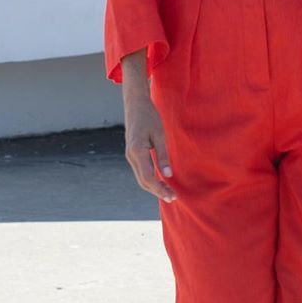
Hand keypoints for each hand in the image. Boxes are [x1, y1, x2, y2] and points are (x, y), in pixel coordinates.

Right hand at [120, 55, 176, 202]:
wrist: (135, 104)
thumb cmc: (149, 117)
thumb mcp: (160, 134)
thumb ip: (163, 155)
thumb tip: (167, 175)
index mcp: (137, 151)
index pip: (149, 177)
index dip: (160, 189)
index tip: (171, 196)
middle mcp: (130, 156)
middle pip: (143, 181)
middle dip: (157, 191)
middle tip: (172, 198)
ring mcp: (129, 155)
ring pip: (141, 177)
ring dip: (153, 187)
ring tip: (167, 193)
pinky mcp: (132, 153)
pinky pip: (140, 171)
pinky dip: (150, 179)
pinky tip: (160, 181)